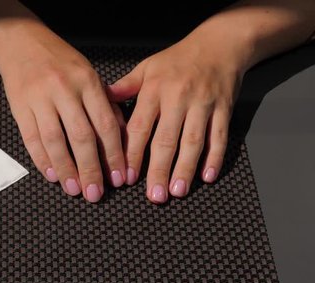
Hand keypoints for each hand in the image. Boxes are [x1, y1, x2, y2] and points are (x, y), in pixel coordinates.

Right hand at [0, 23, 125, 201]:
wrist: (22, 44)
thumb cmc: (60, 62)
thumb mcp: (89, 75)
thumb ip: (105, 105)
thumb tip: (122, 139)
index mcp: (88, 82)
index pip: (105, 124)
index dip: (114, 155)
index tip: (119, 177)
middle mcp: (65, 90)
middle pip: (81, 137)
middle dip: (91, 169)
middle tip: (96, 193)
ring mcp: (40, 99)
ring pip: (55, 141)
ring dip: (65, 169)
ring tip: (74, 189)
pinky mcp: (20, 107)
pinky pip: (32, 139)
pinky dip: (41, 159)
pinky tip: (51, 174)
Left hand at [107, 35, 244, 202]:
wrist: (220, 44)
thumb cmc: (178, 59)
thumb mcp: (146, 68)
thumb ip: (124, 88)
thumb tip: (100, 101)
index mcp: (154, 90)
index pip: (140, 127)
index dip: (133, 154)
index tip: (127, 177)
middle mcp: (178, 98)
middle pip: (166, 140)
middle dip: (159, 170)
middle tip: (154, 195)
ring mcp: (203, 104)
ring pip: (193, 142)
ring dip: (185, 169)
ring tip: (177, 191)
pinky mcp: (224, 109)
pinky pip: (219, 137)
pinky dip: (215, 158)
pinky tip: (207, 176)